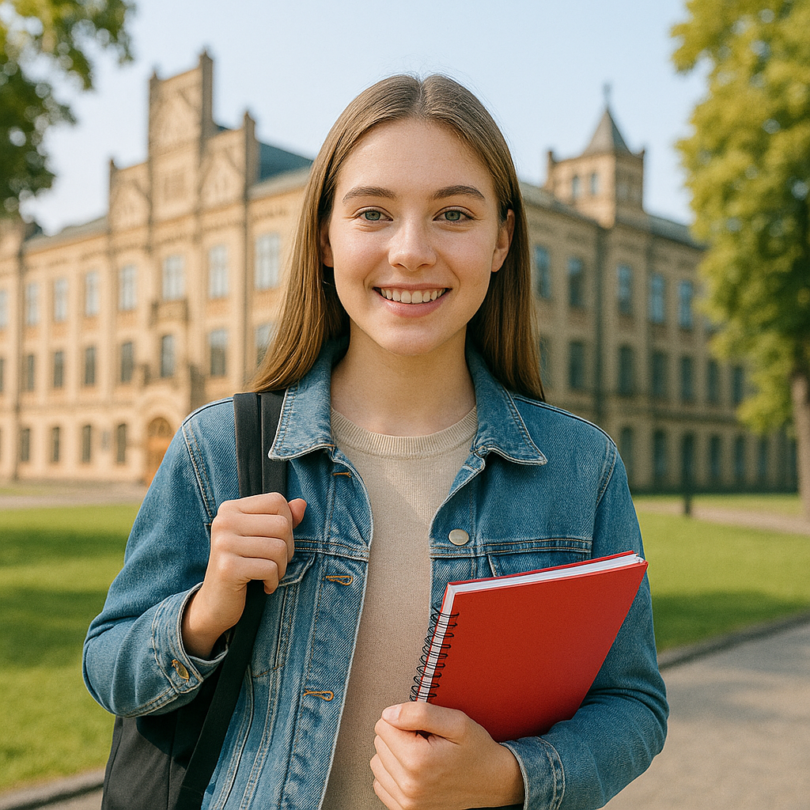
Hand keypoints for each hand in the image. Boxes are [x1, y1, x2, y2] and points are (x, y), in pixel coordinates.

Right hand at [182, 493, 306, 657]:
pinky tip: (263, 586)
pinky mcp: (228, 568)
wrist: (215, 603)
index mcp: (230, 509)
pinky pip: (270, 569)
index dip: (288, 522)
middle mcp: (223, 522)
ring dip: (281, 567)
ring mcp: (223, 544)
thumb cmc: (243, 565)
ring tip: (269, 575)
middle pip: (281, 525)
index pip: (276, 501)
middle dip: (288, 548)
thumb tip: (302, 504)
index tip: (276, 541)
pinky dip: (273, 581)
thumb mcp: (261, 537)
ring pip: (279, 548)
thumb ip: (282, 519)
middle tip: (275, 563)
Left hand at [371, 702, 523, 809]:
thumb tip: (388, 714)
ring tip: (422, 755)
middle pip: (379, 743)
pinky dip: (393, 774)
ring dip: (394, 755)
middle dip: (399, 736)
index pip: (383, 724)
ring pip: (378, 762)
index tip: (425, 728)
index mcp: (418, 760)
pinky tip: (414, 770)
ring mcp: (406, 802)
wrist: (493, 783)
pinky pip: (381, 784)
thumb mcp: (456, 721)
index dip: (404, 720)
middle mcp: (409, 786)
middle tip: (427, 740)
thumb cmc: (476, 750)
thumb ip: (419, 712)